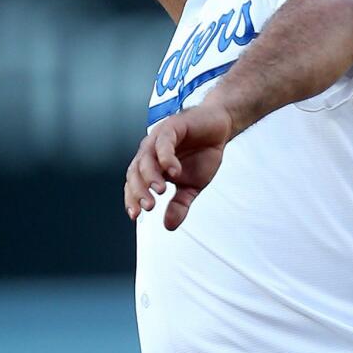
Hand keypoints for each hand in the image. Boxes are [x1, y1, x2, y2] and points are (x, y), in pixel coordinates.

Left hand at [124, 102, 234, 230]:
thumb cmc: (203, 153)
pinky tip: (174, 171)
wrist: (220, 128)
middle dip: (139, 191)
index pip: (134, 184)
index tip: (135, 215)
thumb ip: (179, 204)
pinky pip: (163, 143)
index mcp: (151, 167)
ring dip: (150, 176)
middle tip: (149, 206)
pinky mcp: (172, 126)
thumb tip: (169, 226)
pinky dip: (166, 158)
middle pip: (134, 172)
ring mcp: (159, 139)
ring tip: (160, 191)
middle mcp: (150, 152)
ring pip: (145, 158)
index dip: (132, 199)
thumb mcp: (192, 186)